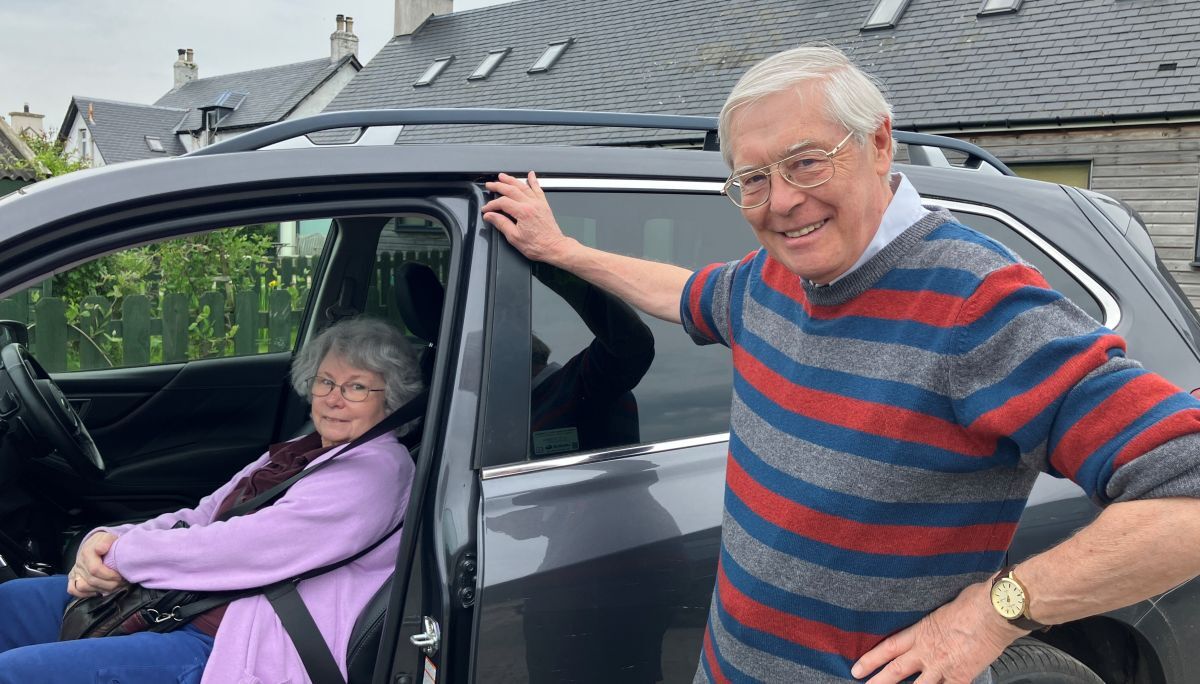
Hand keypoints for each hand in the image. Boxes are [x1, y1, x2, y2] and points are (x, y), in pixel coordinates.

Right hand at [68, 532, 127, 597]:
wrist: (96, 543)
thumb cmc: (105, 542)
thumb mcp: (108, 537)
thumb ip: (106, 541)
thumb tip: (101, 549)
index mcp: (87, 552)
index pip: (95, 569)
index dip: (109, 575)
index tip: (120, 575)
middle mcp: (79, 563)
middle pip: (92, 580)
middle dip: (109, 584)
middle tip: (121, 582)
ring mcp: (75, 571)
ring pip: (83, 587)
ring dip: (100, 589)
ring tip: (113, 586)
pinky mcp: (72, 578)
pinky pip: (73, 590)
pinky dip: (85, 594)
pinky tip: (98, 591)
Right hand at [482, 172, 575, 263]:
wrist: (554, 247)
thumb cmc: (537, 245)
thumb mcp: (514, 237)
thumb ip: (501, 224)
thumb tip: (490, 216)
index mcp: (523, 212)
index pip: (502, 202)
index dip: (491, 205)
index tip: (486, 209)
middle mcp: (531, 204)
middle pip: (511, 190)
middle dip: (498, 186)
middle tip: (489, 185)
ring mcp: (538, 203)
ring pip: (523, 186)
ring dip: (511, 180)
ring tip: (502, 176)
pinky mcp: (544, 205)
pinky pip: (538, 189)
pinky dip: (533, 181)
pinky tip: (531, 175)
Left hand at [852, 582, 1025, 682]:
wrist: (996, 611)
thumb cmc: (975, 601)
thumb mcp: (946, 606)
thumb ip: (938, 619)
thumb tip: (942, 618)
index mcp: (922, 631)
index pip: (889, 647)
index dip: (871, 659)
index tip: (857, 669)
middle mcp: (928, 651)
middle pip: (896, 670)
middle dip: (878, 681)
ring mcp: (943, 666)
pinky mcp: (961, 676)